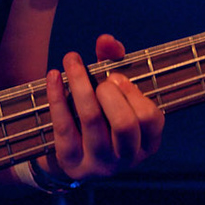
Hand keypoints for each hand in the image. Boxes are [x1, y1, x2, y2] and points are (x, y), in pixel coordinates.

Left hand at [40, 33, 163, 183]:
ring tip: (72, 62)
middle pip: (124, 123)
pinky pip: (63, 124)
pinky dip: (57, 95)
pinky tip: (54, 75)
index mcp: (146, 144)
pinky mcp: (71, 163)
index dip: (133, 92)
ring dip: (80, 83)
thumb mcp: (112, 92)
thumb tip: (107, 40)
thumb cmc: (100, 115)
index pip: (150, 118)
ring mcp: (99, 164)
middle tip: (100, 81)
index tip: (116, 78)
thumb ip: (113, 61)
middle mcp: (127, 158)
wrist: (72, 155)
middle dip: (110, 92)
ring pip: (91, 119)